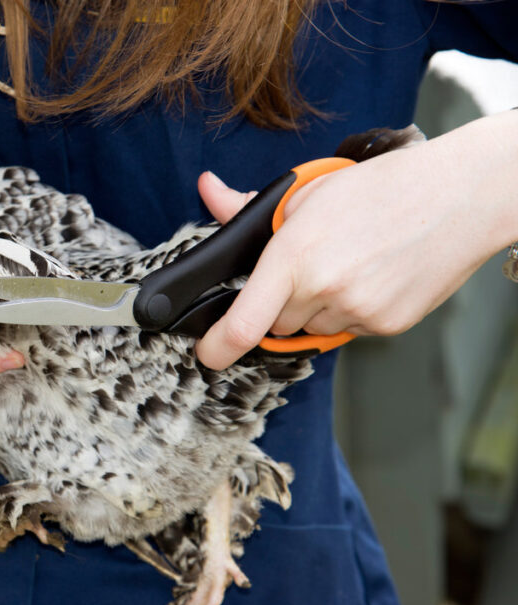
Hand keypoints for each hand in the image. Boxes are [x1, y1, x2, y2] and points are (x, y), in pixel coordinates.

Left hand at [194, 113, 517, 369]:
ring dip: (315, 308)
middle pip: (275, 324)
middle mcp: (324, 289)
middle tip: (307, 267)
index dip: (217, 347)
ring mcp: (358, 311)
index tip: (207, 353)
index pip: (243, 323)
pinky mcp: (386, 325)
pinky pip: (347, 330)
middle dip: (279, 304)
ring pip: (311, 329)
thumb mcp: (308, 191)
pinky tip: (369, 277)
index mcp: (294, 255)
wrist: (460, 196)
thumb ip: (249, 206)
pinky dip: (349, 311)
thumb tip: (209, 192)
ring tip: (345, 264)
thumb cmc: (383, 188)